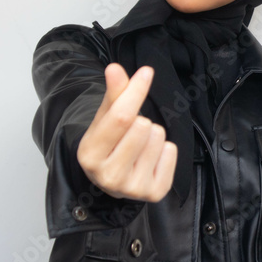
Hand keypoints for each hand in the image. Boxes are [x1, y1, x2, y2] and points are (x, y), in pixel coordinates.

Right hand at [77, 63, 177, 201]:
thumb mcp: (104, 119)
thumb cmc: (109, 144)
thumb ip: (113, 94)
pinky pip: (171, 152)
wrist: (113, 179)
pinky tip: (151, 159)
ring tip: (140, 147)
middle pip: (143, 126)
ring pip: (159, 137)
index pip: (121, 117)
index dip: (135, 92)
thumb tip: (115, 68)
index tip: (146, 73)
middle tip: (131, 134)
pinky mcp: (155, 193)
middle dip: (141, 121)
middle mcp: (109, 176)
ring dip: (153, 136)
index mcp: (90, 155)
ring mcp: (133, 188)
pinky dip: (165, 151)